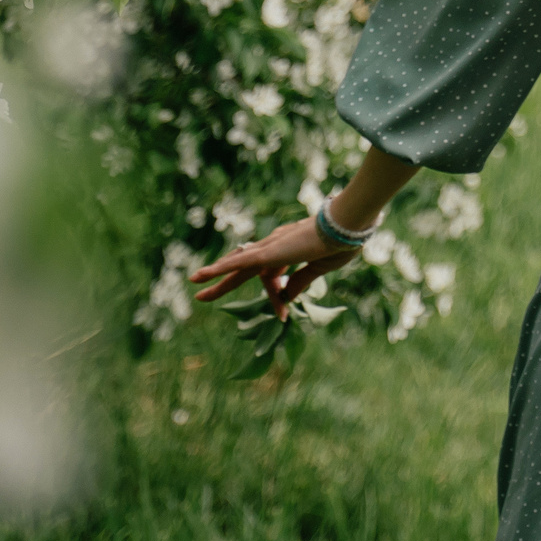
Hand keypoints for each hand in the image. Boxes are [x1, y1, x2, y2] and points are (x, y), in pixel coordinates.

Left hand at [190, 216, 357, 319]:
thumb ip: (301, 281)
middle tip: (203, 292)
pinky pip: (239, 262)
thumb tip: (287, 298)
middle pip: (244, 267)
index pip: (272, 275)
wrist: (346, 226)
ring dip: (215, 274)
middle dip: (225, 281)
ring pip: (237, 263)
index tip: (282, 315)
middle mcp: (275, 246)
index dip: (275, 296)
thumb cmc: (340, 243)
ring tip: (195, 281)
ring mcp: (271, 248)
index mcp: (288, 251)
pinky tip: (203, 274)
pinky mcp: (269, 252)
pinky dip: (221, 268)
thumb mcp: (319, 268)